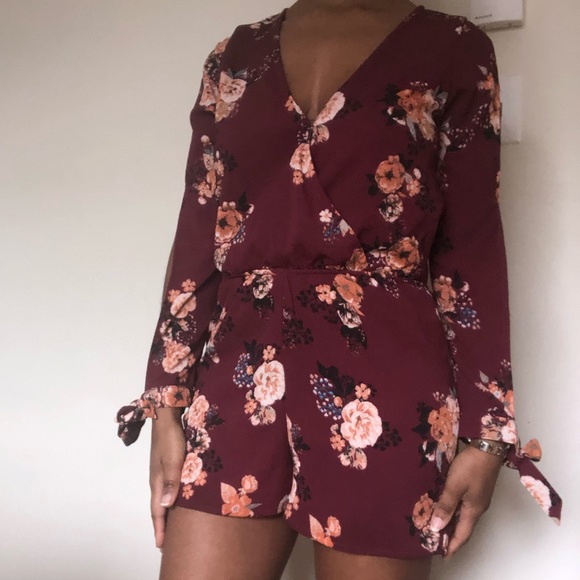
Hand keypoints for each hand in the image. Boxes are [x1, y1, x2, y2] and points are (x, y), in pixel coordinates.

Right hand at [149, 408, 186, 550]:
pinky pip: (168, 487)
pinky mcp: (167, 464)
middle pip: (158, 507)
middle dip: (161, 524)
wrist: (166, 416)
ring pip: (163, 497)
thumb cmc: (171, 438)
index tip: (161, 546)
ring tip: (172, 525)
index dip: (160, 528)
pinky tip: (179, 499)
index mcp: (157, 481)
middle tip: (166, 541)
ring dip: (166, 512)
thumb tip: (165, 506)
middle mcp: (157, 479)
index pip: (157, 510)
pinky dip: (171, 498)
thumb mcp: (173, 460)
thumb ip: (171, 482)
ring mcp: (161, 471)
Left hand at [429, 444, 503, 559]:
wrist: (488, 447)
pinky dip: (454, 509)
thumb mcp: (454, 486)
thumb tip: (437, 527)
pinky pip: (464, 504)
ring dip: (452, 521)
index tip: (443, 554)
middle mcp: (478, 507)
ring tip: (439, 524)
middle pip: (464, 526)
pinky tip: (446, 505)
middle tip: (438, 541)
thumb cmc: (471, 466)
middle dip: (452, 536)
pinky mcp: (477, 487)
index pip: (463, 534)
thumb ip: (445, 506)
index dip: (453, 546)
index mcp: (474, 510)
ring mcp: (479, 497)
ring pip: (464, 515)